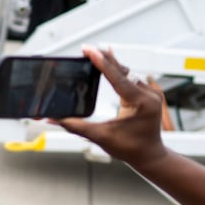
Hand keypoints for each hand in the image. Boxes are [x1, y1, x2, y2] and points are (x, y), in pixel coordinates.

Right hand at [56, 46, 168, 169]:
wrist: (150, 156)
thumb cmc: (130, 149)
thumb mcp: (101, 137)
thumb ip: (75, 126)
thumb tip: (53, 119)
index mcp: (140, 103)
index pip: (117, 77)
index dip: (101, 62)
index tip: (89, 50)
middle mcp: (148, 95)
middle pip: (122, 71)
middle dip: (104, 59)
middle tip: (87, 48)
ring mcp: (151, 93)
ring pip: (127, 73)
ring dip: (110, 64)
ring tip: (94, 53)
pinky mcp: (149, 95)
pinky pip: (131, 78)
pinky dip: (118, 72)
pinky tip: (109, 63)